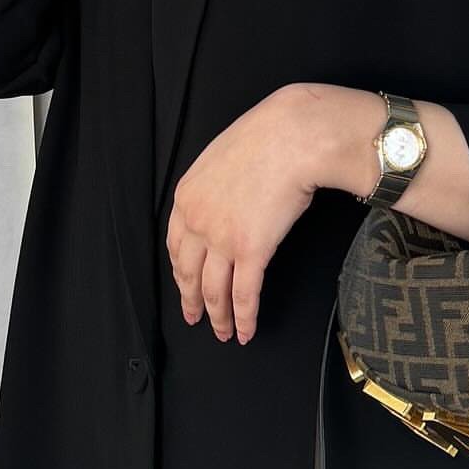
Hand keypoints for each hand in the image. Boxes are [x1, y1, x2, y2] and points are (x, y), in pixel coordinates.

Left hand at [166, 82, 380, 343]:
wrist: (293, 135)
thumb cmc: (269, 137)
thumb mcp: (224, 157)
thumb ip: (216, 187)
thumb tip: (229, 204)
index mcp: (187, 197)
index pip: (175, 246)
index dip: (180, 272)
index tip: (185, 285)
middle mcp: (197, 221)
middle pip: (189, 274)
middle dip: (192, 301)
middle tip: (196, 318)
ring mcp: (222, 239)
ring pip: (214, 290)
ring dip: (219, 317)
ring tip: (223, 332)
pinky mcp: (251, 251)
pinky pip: (244, 295)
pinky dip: (243, 318)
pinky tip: (245, 332)